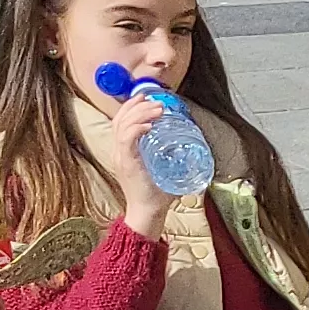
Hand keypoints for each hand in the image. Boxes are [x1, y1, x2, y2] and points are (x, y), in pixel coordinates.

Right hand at [99, 89, 173, 230]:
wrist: (148, 212)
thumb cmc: (157, 193)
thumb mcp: (162, 168)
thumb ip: (169, 156)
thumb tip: (189, 145)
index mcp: (125, 150)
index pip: (120, 121)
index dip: (131, 106)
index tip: (145, 97)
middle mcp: (119, 151)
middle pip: (120, 119)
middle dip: (137, 105)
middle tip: (154, 100)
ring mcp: (121, 157)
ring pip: (122, 126)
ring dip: (140, 114)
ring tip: (157, 109)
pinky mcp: (127, 164)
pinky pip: (126, 140)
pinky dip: (137, 129)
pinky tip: (149, 125)